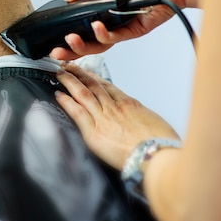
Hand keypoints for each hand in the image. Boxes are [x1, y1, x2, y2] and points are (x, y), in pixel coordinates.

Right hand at [51, 0, 203, 59]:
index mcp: (104, 0)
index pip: (81, 19)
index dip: (68, 27)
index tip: (55, 34)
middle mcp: (112, 14)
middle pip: (87, 37)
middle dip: (71, 46)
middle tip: (57, 49)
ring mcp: (123, 24)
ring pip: (99, 42)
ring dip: (83, 44)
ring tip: (71, 40)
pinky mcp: (135, 30)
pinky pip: (115, 37)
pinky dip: (103, 34)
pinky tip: (98, 27)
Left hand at [55, 62, 178, 170]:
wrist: (157, 155)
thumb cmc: (161, 144)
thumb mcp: (155, 124)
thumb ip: (142, 119)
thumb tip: (140, 121)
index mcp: (130, 104)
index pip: (108, 87)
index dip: (95, 77)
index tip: (87, 71)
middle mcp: (114, 107)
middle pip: (93, 85)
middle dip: (79, 74)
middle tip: (69, 65)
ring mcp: (103, 118)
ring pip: (83, 93)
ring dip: (70, 82)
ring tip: (60, 74)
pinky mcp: (94, 132)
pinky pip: (77, 112)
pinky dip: (66, 102)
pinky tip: (59, 95)